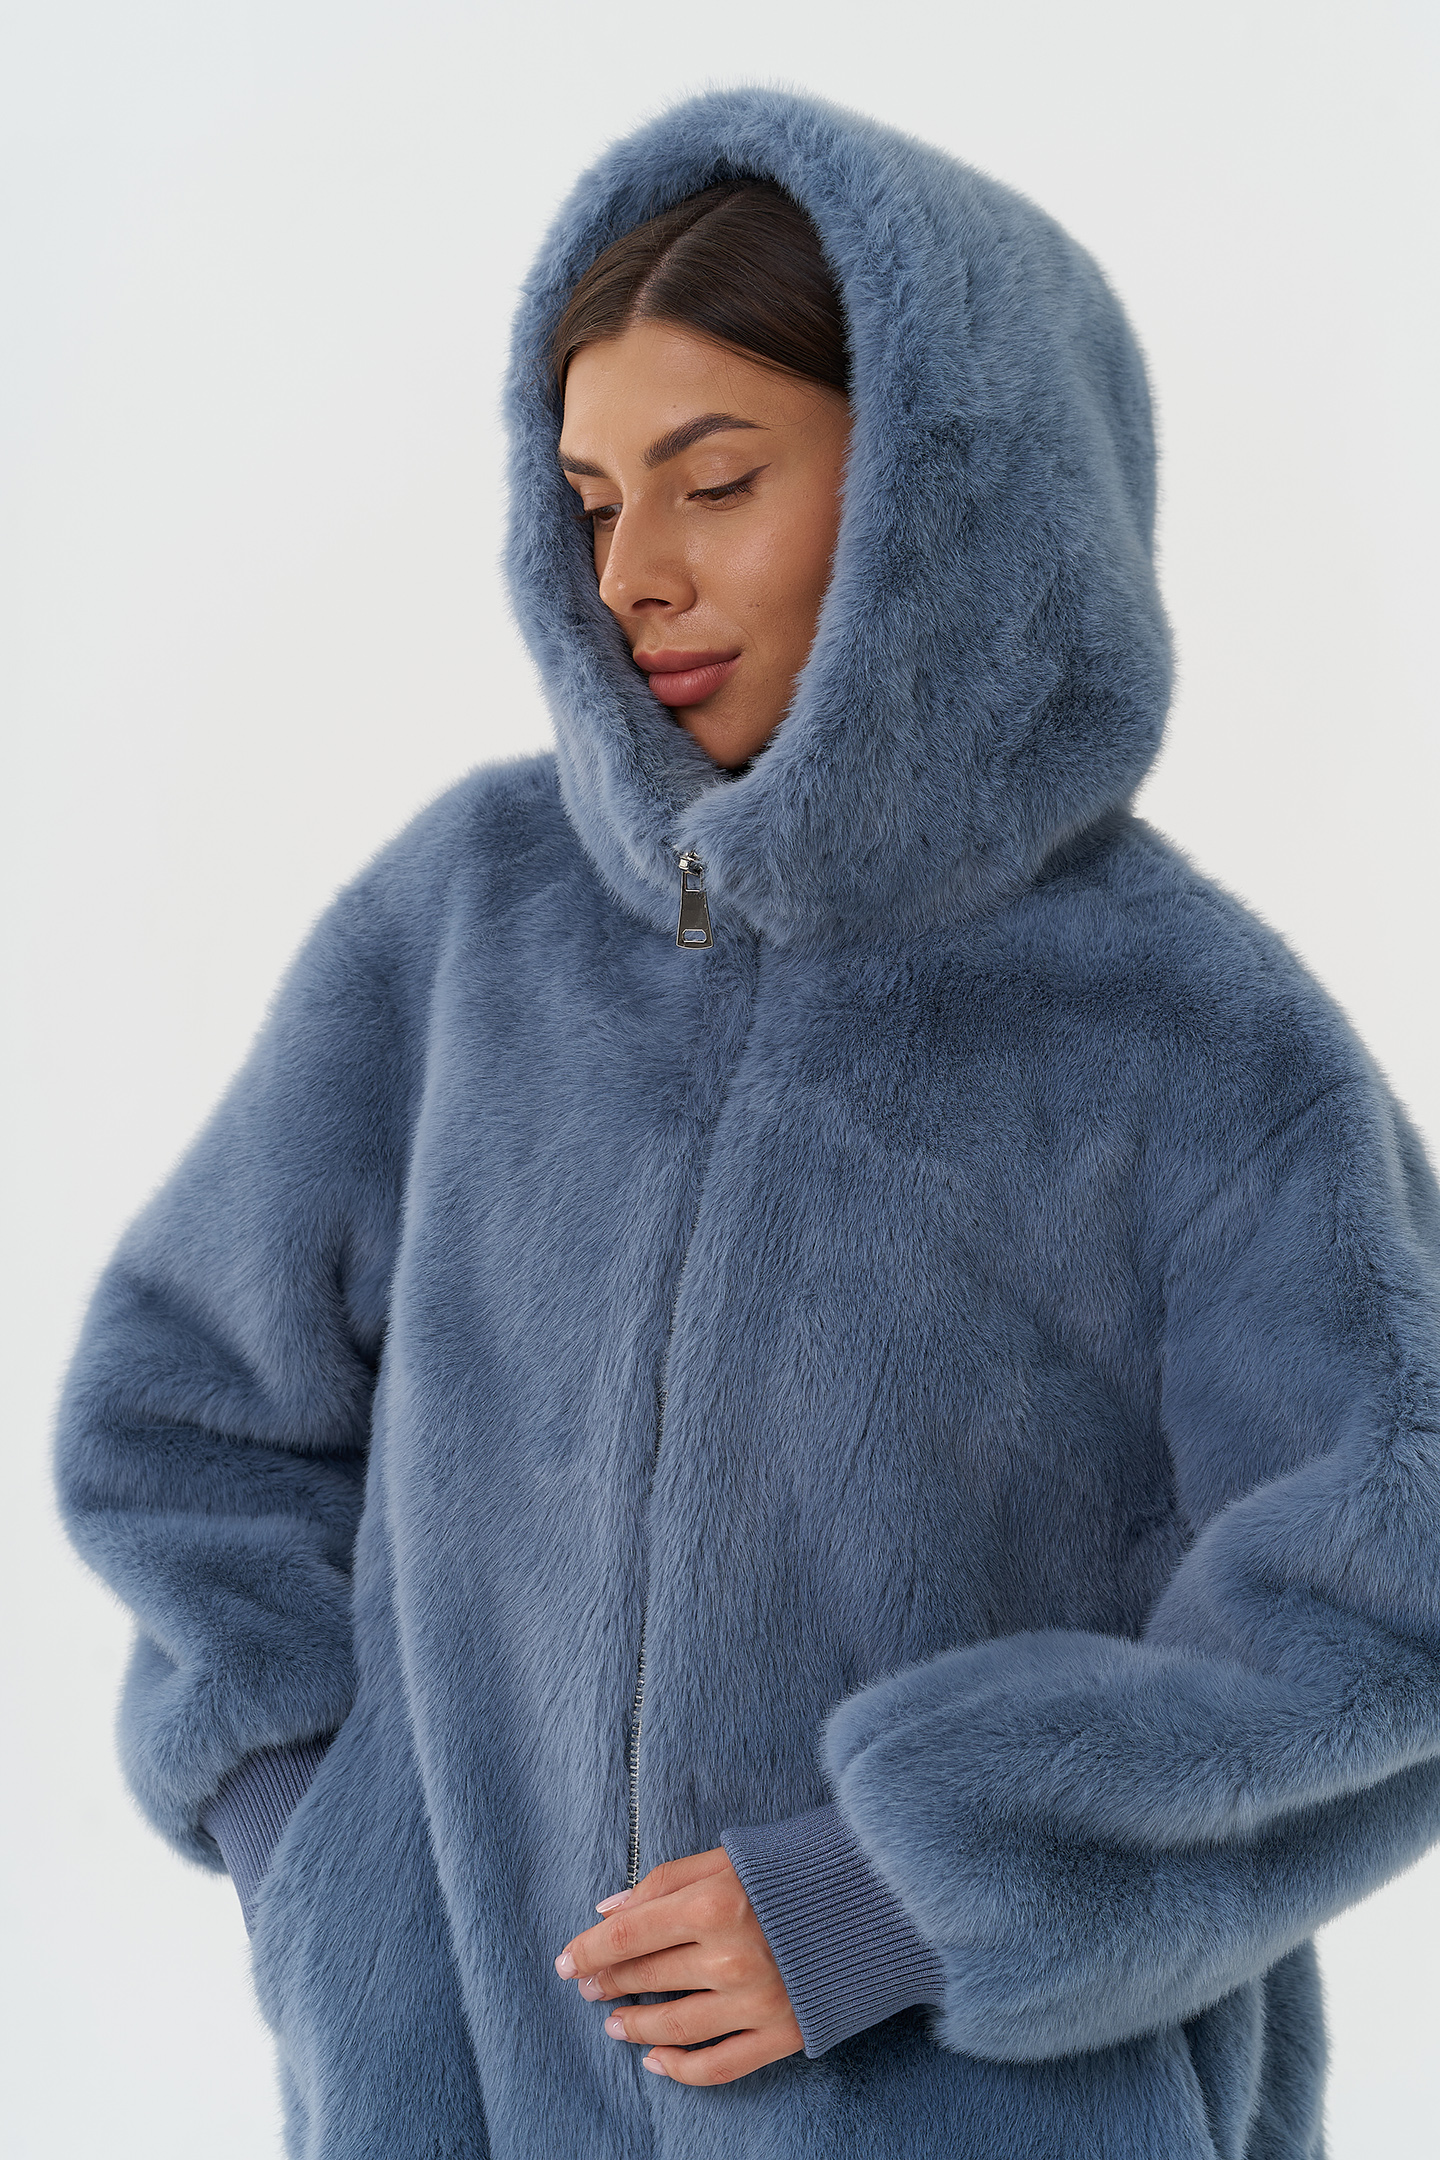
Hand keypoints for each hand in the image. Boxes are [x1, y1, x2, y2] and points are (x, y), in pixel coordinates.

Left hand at [553, 1846, 803, 2084]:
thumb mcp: (728, 1856)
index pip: (629, 1936)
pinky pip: (718, 2066)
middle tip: (585, 1985)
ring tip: (614, 2021)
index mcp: (714, 1904)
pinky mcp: (782, 2034)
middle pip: (646, 1978)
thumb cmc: (796, 1868)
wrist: (879, 1897)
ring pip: (673, 2027)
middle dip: (607, 1982)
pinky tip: (655, 2060)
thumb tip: (608, 1910)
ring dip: (634, 2025)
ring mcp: (756, 2002)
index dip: (589, 1950)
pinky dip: (679, 2069)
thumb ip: (665, 1881)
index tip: (566, 1960)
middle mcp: (730, 1958)